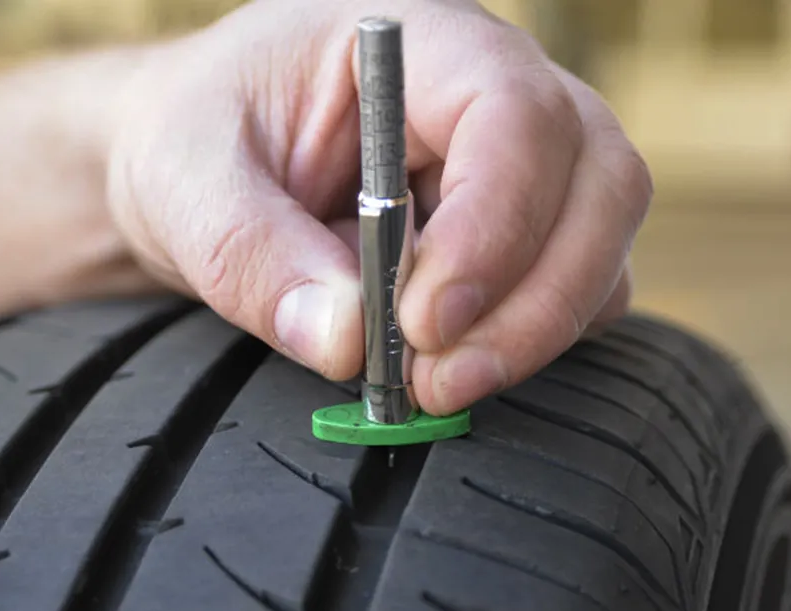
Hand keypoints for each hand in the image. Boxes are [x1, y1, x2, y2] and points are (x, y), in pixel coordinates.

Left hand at [106, 0, 650, 414]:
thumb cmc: (196, 140)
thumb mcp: (190, 185)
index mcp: (417, 45)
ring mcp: (520, 169)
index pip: (513, 113)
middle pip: (599, 181)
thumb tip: (343, 340)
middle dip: (535, 299)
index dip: (493, 220)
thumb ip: (254, 254)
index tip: (424, 319)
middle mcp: (494, 96)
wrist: (199, 170)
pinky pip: (572, 291)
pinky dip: (525, 342)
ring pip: (600, 244)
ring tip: (430, 386)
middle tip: (437, 381)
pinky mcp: (517, 237)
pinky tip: (445, 367)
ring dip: (534, 331)